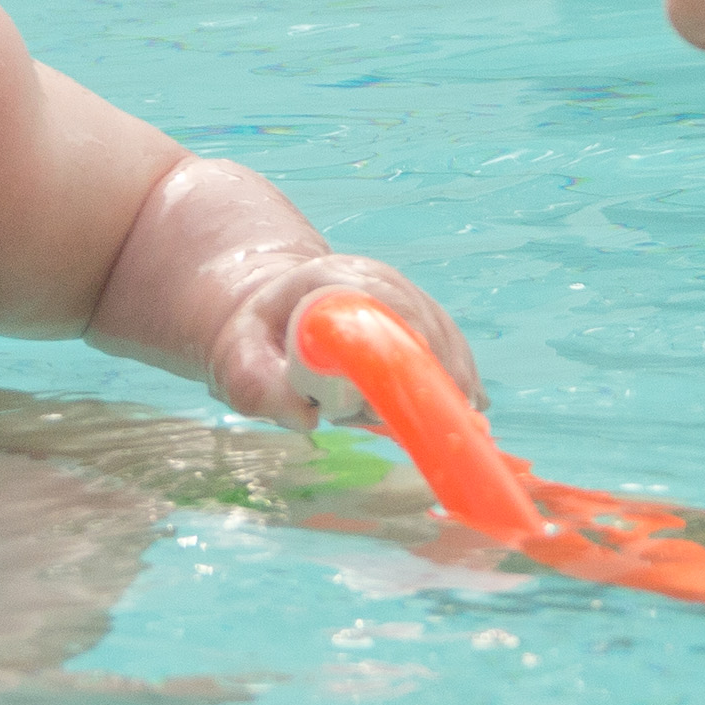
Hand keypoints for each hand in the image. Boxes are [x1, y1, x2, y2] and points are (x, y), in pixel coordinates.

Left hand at [203, 254, 474, 432]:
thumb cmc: (256, 339)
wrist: (276, 313)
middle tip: (398, 425)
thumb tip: (305, 416)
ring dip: (443, 390)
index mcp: (336, 279)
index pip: (385, 314)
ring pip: (448, 345)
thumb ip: (257, 384)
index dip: (398, 360)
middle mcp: (383, 281)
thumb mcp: (239, 357)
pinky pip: (455, 353)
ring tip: (425, 426)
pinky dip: (460, 387)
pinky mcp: (428, 321)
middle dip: (422, 385)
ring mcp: (411, 298)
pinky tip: (465, 417)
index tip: (398, 406)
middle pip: (426, 333)